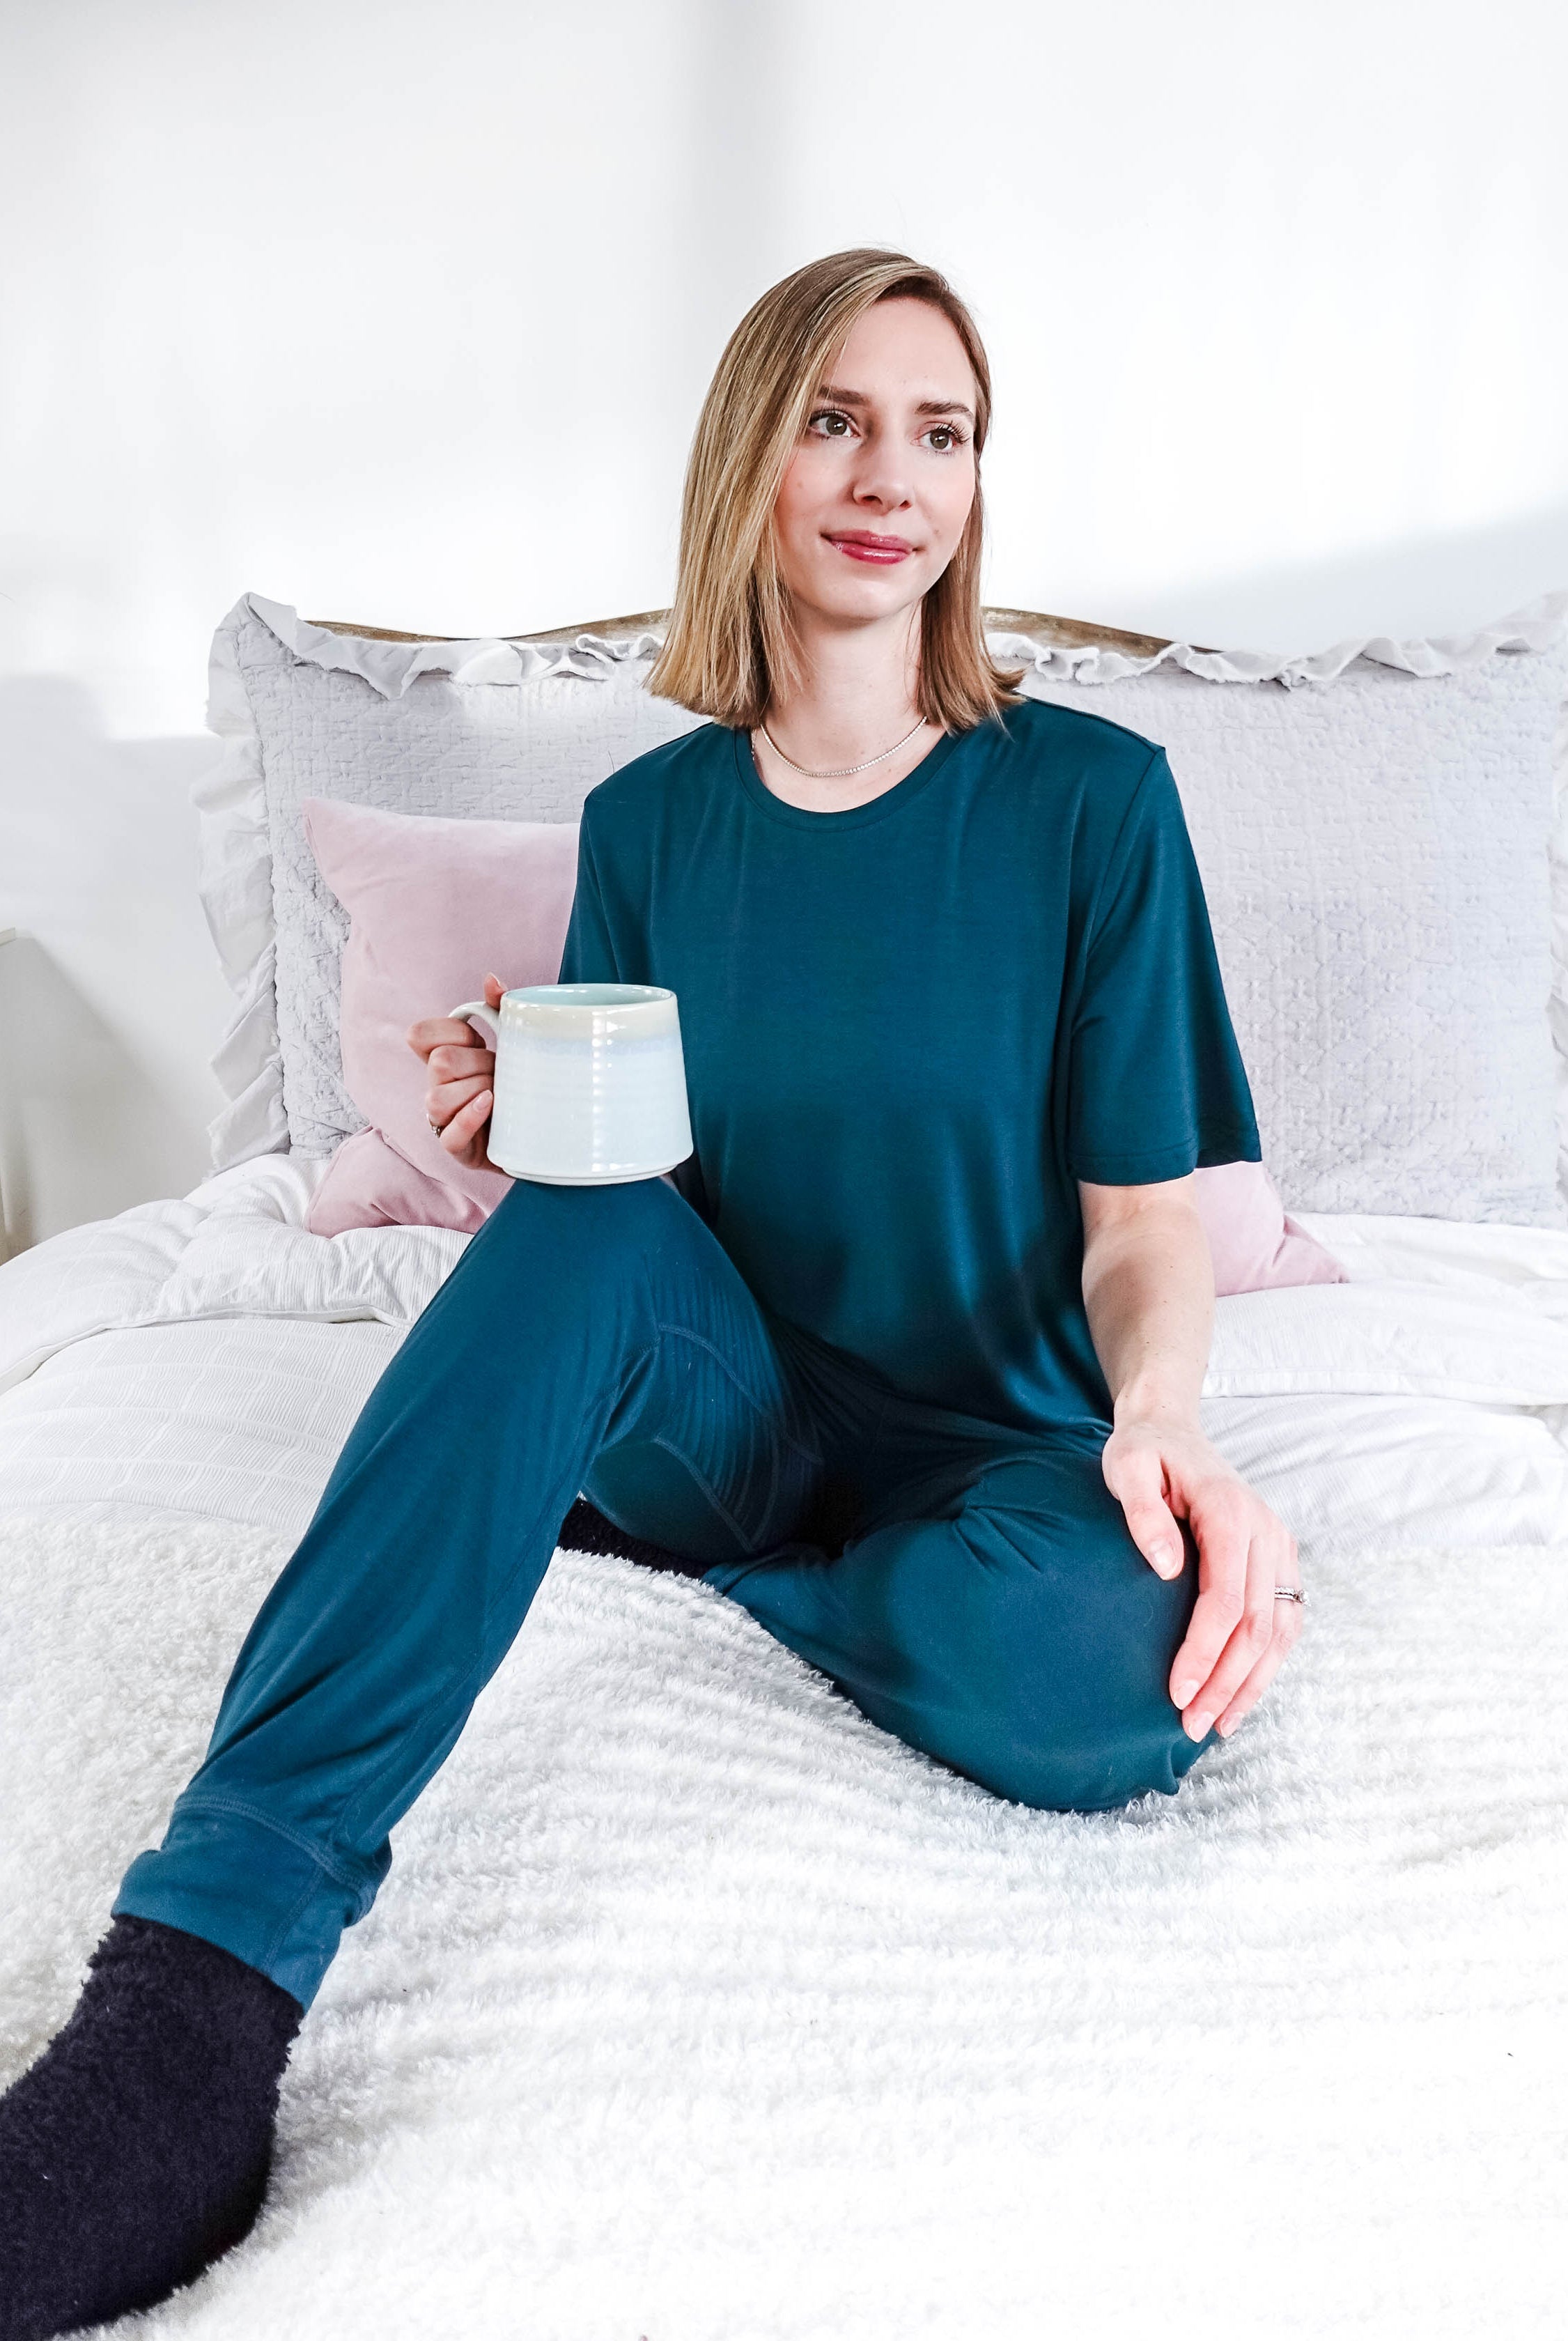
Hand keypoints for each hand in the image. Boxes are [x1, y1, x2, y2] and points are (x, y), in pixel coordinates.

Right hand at [405, 972, 504, 1171]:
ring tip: (501, 1093)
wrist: (543, 1131)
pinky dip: (470, 1117)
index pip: (419, 1034)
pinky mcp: (458, 1149)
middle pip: (438, 1063)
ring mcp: (443, 1121)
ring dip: (476, 1090)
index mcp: (442, 1059)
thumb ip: (500, 1009)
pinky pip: (450, 1135)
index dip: (451, 1031)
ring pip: (437, 1098)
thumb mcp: (513, 1042)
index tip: (479, 1039)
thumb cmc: (519, 1082)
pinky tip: (491, 1105)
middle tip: (501, 1070)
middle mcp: (436, 1088)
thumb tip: (492, 979)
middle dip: (477, 1062)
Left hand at [1100, 1414, 1302, 1742]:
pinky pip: (1283, 1620)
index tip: (1177, 1691)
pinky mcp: (1277, 1560)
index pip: (1226, 1599)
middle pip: (1257, 1625)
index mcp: (1230, 1511)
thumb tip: (1165, 1568)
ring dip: (1251, 1684)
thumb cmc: (1142, 1451)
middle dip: (1226, 1682)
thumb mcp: (1126, 1467)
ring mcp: (1278, 1546)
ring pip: (1279, 1630)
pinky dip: (1267, 1664)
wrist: (1171, 1428)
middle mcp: (1266, 1531)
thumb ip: (1142, 1512)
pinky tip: (1240, 1696)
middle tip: (1191, 1726)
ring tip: (1218, 1726)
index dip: (1204, 1651)